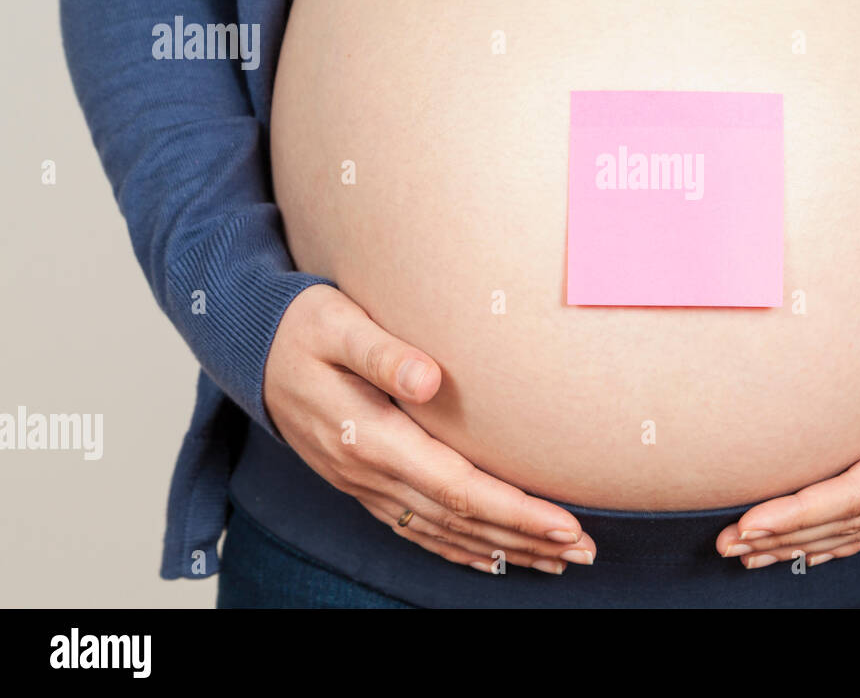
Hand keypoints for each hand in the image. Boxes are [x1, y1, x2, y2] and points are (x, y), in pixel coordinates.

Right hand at [264, 284, 595, 573]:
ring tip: (558, 561)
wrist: (249, 347)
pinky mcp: (364, 483)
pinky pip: (418, 529)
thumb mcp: (337, 324)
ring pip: (444, 531)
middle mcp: (370, 473)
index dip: (514, 511)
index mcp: (373, 437)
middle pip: (461, 519)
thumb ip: (384, 352)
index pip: (458, 488)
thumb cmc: (300, 326)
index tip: (564, 524)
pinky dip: (460, 549)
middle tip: (585, 550)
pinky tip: (493, 558)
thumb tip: (429, 378)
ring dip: (503, 550)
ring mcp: (365, 484)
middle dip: (526, 539)